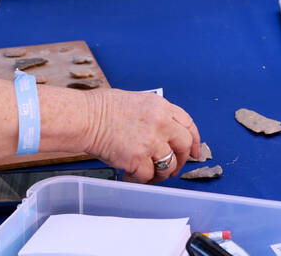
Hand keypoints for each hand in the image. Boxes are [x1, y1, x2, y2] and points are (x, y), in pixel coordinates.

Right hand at [83, 89, 201, 181]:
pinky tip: (132, 176)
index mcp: (161, 106)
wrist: (85, 117)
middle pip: (185, 145)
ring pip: (169, 165)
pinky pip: (148, 176)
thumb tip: (166, 133)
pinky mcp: (137, 158)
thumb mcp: (137, 101)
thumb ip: (156, 115)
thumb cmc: (102, 108)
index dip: (194, 140)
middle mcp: (161, 122)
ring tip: (150, 174)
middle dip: (182, 160)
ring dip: (161, 173)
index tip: (194, 151)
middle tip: (174, 168)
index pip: (188, 124)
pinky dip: (142, 180)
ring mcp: (151, 141)